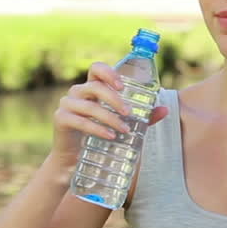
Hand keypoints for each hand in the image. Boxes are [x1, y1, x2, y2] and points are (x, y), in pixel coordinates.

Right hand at [50, 62, 170, 167]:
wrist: (74, 159)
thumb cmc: (99, 136)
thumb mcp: (121, 124)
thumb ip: (142, 117)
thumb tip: (165, 110)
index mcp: (91, 87)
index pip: (97, 69)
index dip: (109, 73)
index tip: (123, 86)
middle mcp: (77, 92)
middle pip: (95, 86)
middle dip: (115, 99)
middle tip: (129, 113)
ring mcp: (67, 104)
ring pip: (90, 105)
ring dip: (110, 117)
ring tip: (124, 130)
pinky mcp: (61, 119)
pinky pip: (80, 121)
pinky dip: (97, 128)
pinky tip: (110, 136)